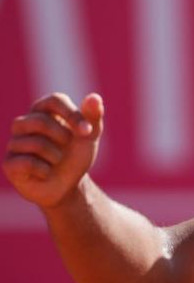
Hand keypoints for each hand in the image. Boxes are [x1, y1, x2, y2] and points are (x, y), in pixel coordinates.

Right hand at [3, 92, 103, 208]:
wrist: (68, 185)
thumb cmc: (75, 155)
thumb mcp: (89, 136)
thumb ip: (92, 116)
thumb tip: (95, 97)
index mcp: (44, 111)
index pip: (54, 100)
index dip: (72, 114)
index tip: (87, 131)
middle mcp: (24, 123)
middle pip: (40, 121)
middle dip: (63, 137)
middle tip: (68, 148)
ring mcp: (14, 143)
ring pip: (35, 143)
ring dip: (56, 156)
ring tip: (57, 161)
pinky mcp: (9, 163)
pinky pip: (27, 163)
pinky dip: (45, 170)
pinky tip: (45, 173)